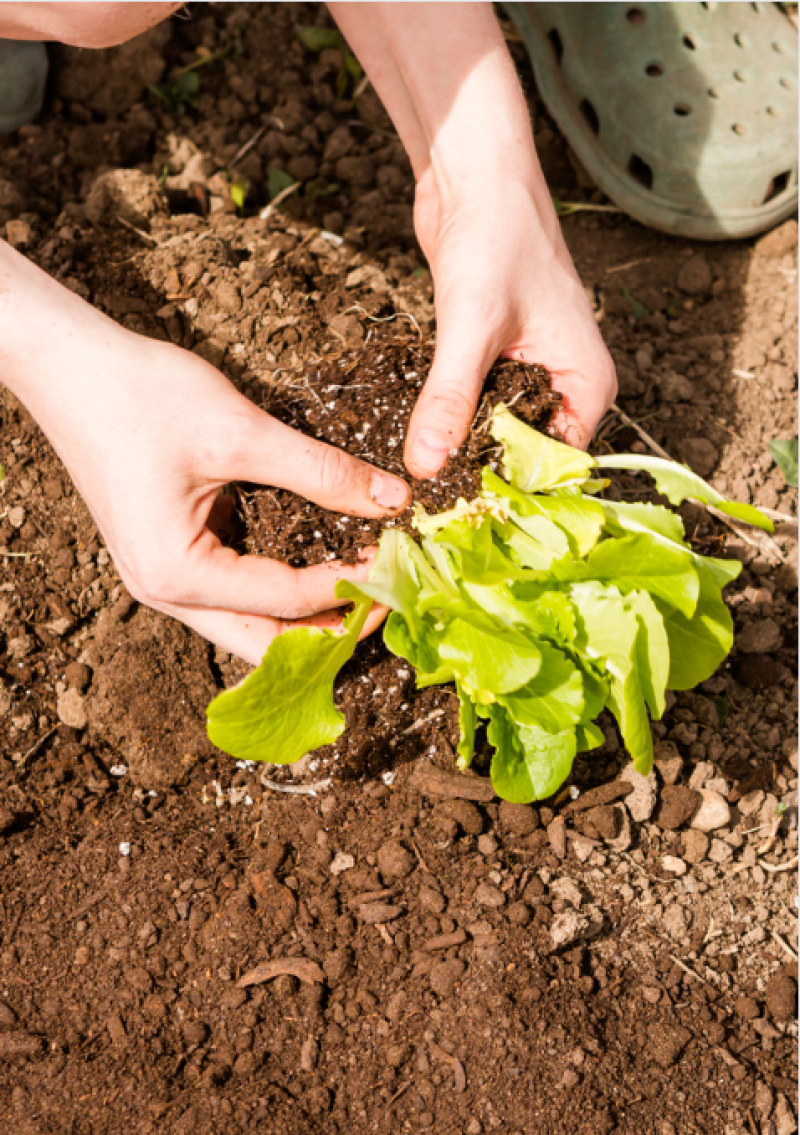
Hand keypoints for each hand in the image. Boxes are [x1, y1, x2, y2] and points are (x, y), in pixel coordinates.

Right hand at [2, 247, 409, 663]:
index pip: (285, 599)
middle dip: (328, 631)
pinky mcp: (170, 553)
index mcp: (177, 573)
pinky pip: (233, 593)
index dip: (351, 586)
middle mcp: (165, 591)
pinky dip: (279, 590)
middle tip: (386, 604)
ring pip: (249, 624)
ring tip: (364, 592)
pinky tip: (320, 569)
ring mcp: (162, 577)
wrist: (70, 365)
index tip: (400, 566)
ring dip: (305, 616)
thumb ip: (321, 471)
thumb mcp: (242, 432)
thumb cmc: (139, 395)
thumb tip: (393, 499)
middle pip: (264, 641)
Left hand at [405, 174, 617, 477]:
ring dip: (462, 447)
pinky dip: (452, 417)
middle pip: (526, 453)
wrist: (477, 173)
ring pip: (497, 431)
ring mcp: (533, 372)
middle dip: (481, 472)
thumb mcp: (471, 326)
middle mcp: (567, 384)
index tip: (461, 511)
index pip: (557, 465)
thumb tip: (427, 466)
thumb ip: (451, 399)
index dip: (510, 488)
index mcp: (587, 384)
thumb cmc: (496, 235)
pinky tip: (419, 436)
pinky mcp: (497, 358)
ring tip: (420, 476)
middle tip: (430, 501)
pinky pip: (477, 404)